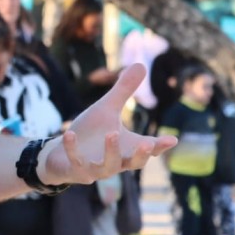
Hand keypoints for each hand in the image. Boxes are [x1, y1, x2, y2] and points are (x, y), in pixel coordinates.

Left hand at [40, 63, 176, 184]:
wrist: (62, 153)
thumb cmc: (91, 132)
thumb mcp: (107, 109)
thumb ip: (124, 91)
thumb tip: (142, 64)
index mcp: (127, 148)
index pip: (148, 149)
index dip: (160, 146)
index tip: (172, 139)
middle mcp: (116, 162)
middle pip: (134, 164)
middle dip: (141, 155)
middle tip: (148, 143)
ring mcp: (96, 169)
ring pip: (108, 167)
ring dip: (111, 152)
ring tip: (112, 133)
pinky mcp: (77, 171)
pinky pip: (76, 162)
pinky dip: (73, 149)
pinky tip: (69, 133)